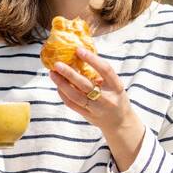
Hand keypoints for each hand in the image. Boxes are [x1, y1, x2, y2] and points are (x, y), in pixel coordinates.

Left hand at [50, 46, 145, 169]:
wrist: (119, 122)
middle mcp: (107, 99)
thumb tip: (81, 57)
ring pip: (75, 96)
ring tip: (53, 73)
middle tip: (57, 64)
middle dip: (70, 73)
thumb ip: (101, 74)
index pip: (105, 70)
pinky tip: (58, 85)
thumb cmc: (115, 97)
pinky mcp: (87, 115)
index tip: (78, 50)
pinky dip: (63, 94)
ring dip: (62, 84)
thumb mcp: (114, 85)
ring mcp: (96, 109)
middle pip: (85, 85)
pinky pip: (72, 104)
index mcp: (116, 87)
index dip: (92, 59)